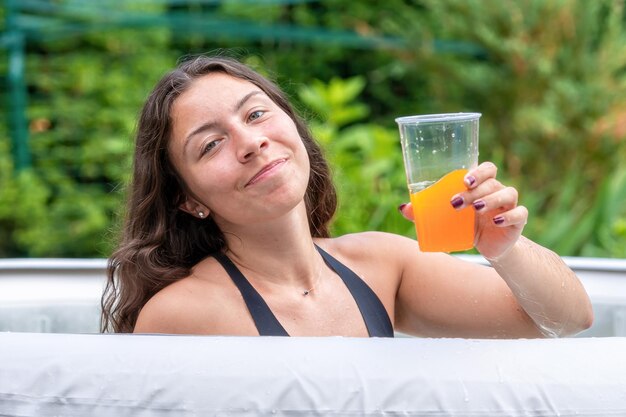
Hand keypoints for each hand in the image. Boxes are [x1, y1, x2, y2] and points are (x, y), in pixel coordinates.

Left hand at [398, 162, 527, 259]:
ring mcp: (509, 205)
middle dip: (475, 190)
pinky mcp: (517, 222)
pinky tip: (496, 221)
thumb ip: (427, 212)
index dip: (479, 171)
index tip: (464, 180)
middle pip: (492, 182)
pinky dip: (509, 216)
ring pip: (508, 193)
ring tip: (476, 209)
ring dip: (491, 199)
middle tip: (457, 202)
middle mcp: (498, 191)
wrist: (489, 246)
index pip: (488, 168)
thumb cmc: (467, 225)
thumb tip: (403, 208)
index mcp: (483, 185)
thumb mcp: (448, 218)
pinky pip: (519, 214)